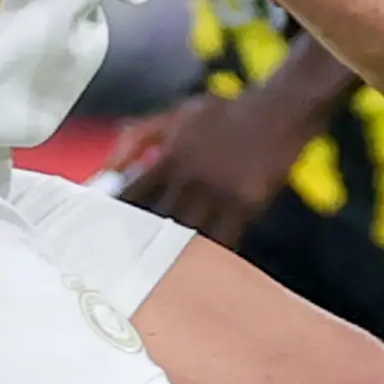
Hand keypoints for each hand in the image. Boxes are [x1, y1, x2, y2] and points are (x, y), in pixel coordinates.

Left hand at [115, 92, 317, 247]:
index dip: (115, 216)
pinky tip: (204, 266)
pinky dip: (212, 254)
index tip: (104, 231)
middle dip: (141, 241)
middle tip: (127, 263)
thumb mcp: (177, 115)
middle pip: (155, 222)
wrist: (279, 110)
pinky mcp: (246, 204)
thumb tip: (106, 167)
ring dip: (174, 253)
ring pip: (188, 235)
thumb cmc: (227, 112)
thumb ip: (139, 136)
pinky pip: (225, 239)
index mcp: (168, 158)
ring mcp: (218, 193)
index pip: (130, 196)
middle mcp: (189, 179)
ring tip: (160, 274)